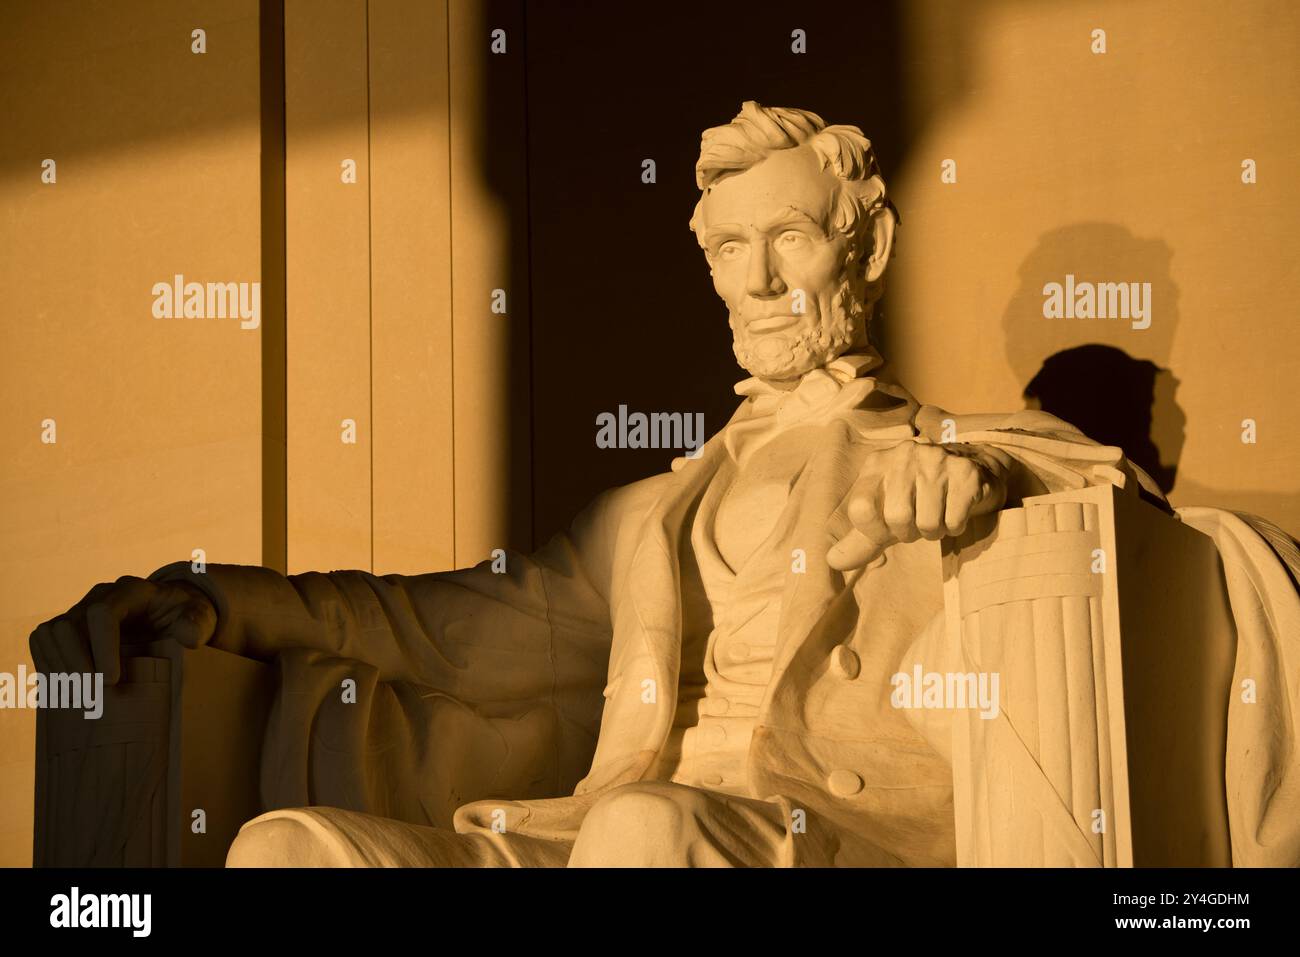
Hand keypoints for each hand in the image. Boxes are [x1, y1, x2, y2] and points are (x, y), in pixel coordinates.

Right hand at [29, 576, 217, 684]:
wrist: (171, 613)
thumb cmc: (187, 616)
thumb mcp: (202, 618)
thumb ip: (197, 625)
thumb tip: (185, 637)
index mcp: (133, 591)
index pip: (103, 614)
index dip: (102, 649)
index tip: (112, 682)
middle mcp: (100, 596)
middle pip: (69, 625)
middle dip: (77, 663)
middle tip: (93, 696)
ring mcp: (81, 610)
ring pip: (50, 633)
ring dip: (60, 667)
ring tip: (79, 696)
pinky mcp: (69, 626)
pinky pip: (42, 641)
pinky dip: (48, 665)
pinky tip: (65, 689)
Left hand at [827, 441, 1011, 570]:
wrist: (968, 473)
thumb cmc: (918, 499)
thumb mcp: (884, 517)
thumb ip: (859, 540)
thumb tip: (832, 561)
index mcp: (876, 464)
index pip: (860, 508)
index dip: (874, 531)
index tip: (886, 530)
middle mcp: (903, 455)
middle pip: (897, 518)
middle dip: (909, 532)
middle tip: (917, 522)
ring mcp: (936, 459)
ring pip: (928, 523)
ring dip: (934, 531)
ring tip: (936, 514)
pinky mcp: (965, 472)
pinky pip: (954, 521)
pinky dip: (954, 526)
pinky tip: (954, 509)